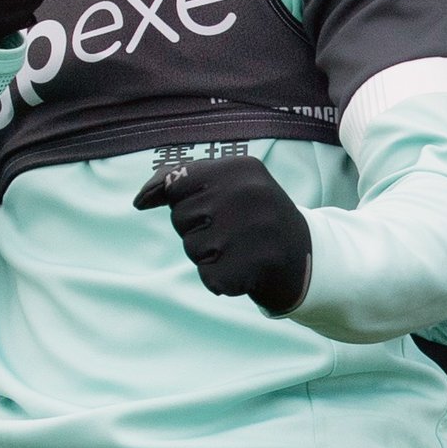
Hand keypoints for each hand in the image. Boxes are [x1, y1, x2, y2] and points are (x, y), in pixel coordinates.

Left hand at [132, 155, 311, 314]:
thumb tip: (141, 199)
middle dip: (197, 229)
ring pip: (191, 248)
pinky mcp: (249, 267)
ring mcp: (249, 232)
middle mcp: (247, 195)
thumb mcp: (228, 184)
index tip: (211, 207)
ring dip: (208, 255)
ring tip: (240, 248)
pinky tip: (246, 268)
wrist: (305, 255)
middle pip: (180, 218)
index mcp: (240, 168)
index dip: (185, 202)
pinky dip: (221, 279)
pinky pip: (207, 277)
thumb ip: (182, 180)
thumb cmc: (254, 216)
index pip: (175, 186)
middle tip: (233, 230)